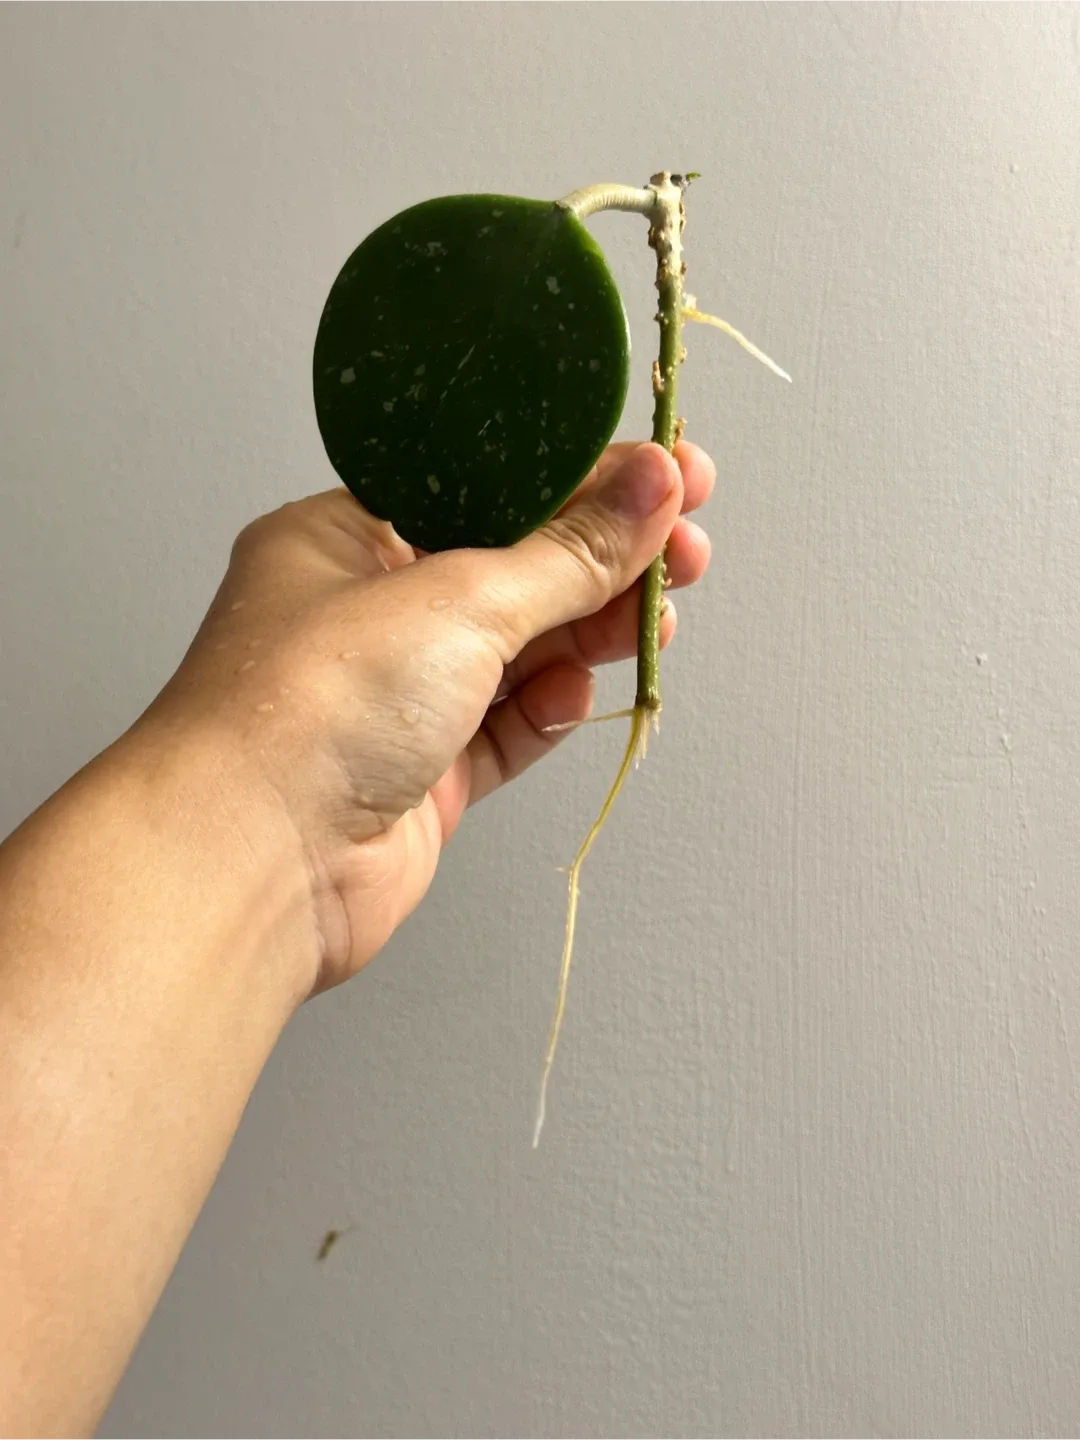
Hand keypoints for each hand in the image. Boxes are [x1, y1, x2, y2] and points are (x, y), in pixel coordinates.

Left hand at [144, 440, 713, 993]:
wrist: (253, 864)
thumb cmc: (306, 709)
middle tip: (683, 546)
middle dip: (601, 561)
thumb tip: (651, 489)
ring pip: (518, 653)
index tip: (660, 471)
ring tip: (657, 616)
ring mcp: (395, 700)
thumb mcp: (458, 598)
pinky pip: (507, 729)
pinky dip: (548, 710)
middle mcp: (366, 617)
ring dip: (590, 633)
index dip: (578, 477)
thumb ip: (567, 553)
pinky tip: (576, 693)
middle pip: (512, 571)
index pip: (483, 487)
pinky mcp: (422, 777)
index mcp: (344, 541)